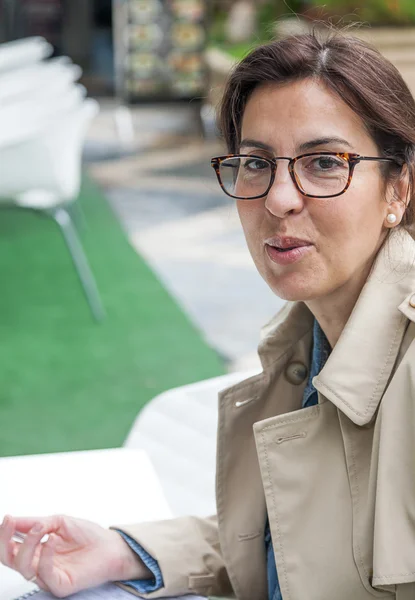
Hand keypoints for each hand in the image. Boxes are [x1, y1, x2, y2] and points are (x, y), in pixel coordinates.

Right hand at [0, 514, 149, 597]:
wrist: (111, 547)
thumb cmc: (88, 535)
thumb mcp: (60, 522)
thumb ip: (38, 522)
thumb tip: (14, 520)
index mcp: (36, 549)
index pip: (12, 546)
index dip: (5, 534)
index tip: (8, 518)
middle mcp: (38, 563)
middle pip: (10, 559)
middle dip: (5, 541)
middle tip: (9, 523)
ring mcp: (47, 576)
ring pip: (23, 566)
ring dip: (27, 543)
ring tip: (39, 528)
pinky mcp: (59, 585)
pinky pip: (44, 573)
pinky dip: (45, 554)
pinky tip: (52, 538)